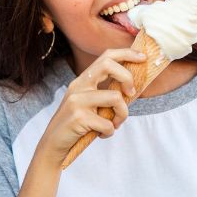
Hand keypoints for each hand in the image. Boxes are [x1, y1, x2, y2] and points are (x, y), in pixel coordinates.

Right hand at [34, 49, 145, 168]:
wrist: (53, 143)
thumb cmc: (77, 124)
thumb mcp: (90, 104)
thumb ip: (105, 93)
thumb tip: (133, 88)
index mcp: (83, 80)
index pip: (106, 56)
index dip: (126, 53)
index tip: (142, 57)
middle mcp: (78, 86)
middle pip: (108, 65)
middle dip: (127, 77)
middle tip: (132, 93)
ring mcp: (77, 100)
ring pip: (115, 97)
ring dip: (122, 115)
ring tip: (114, 124)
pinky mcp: (78, 117)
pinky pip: (108, 123)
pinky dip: (110, 132)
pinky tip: (101, 134)